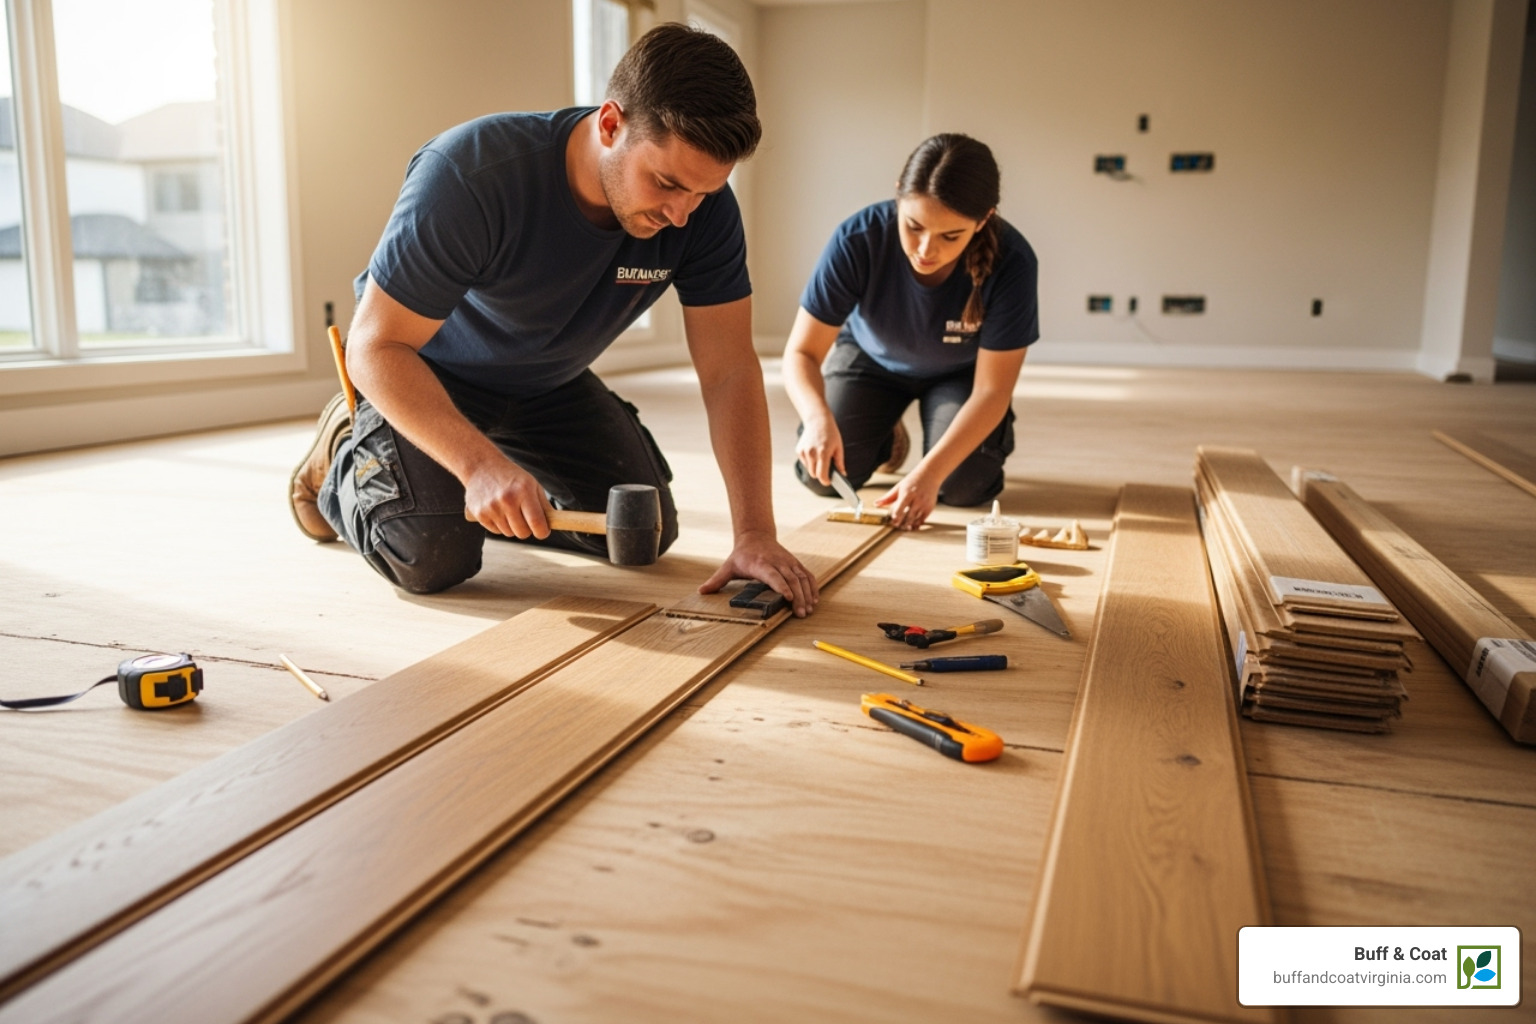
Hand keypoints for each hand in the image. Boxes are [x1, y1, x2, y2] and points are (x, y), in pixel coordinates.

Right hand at [462, 458, 549, 538]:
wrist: (481, 466)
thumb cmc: (510, 476)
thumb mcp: (531, 483)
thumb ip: (544, 504)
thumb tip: (556, 523)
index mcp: (523, 491)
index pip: (537, 523)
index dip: (542, 531)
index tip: (543, 531)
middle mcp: (507, 500)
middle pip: (523, 533)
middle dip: (527, 529)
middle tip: (525, 518)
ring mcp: (491, 508)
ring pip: (509, 533)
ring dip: (512, 527)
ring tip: (509, 510)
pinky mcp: (479, 514)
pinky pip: (496, 531)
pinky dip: (499, 525)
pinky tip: (498, 510)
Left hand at [698, 530, 819, 616]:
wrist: (756, 536)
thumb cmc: (742, 555)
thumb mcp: (728, 566)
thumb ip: (717, 580)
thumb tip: (701, 591)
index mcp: (761, 564)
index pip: (773, 575)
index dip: (781, 586)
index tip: (789, 598)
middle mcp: (777, 562)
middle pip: (791, 579)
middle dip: (798, 597)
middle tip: (800, 614)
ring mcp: (788, 562)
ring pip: (802, 578)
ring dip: (807, 594)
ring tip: (809, 610)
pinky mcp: (795, 564)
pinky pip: (807, 575)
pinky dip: (812, 587)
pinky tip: (814, 600)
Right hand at [795, 414, 844, 487]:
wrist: (817, 420)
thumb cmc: (830, 433)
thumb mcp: (838, 447)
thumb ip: (840, 462)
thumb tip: (843, 474)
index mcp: (823, 453)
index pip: (821, 475)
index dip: (826, 481)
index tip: (828, 481)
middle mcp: (811, 454)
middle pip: (814, 474)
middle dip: (820, 474)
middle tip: (827, 469)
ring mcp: (804, 452)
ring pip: (809, 469)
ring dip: (815, 468)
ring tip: (820, 457)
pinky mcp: (799, 450)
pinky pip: (805, 463)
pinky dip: (810, 462)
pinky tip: (814, 452)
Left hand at [873, 470, 939, 530]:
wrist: (930, 474)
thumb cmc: (913, 480)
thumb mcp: (899, 487)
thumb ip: (888, 497)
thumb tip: (876, 504)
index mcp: (907, 493)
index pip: (900, 508)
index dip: (896, 516)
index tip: (892, 522)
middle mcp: (917, 499)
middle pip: (908, 516)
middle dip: (902, 524)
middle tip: (897, 527)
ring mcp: (924, 504)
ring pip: (916, 520)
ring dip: (909, 526)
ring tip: (904, 528)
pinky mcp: (930, 507)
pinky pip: (923, 519)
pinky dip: (917, 524)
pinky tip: (912, 526)